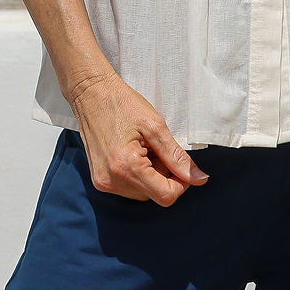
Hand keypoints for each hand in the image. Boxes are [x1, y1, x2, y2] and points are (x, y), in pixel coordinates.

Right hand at [67, 71, 209, 206]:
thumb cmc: (122, 103)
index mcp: (126, 167)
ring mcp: (103, 182)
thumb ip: (177, 156)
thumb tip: (199, 178)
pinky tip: (134, 152)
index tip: (180, 163)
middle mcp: (112, 181)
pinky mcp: (99, 180)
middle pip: (154, 195)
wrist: (90, 93)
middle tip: (158, 147)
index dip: (181, 182)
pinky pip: (129, 187)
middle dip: (164, 175)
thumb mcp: (156, 126)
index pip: (166, 196)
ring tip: (145, 147)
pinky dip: (138, 174)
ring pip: (143, 193)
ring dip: (151, 175)